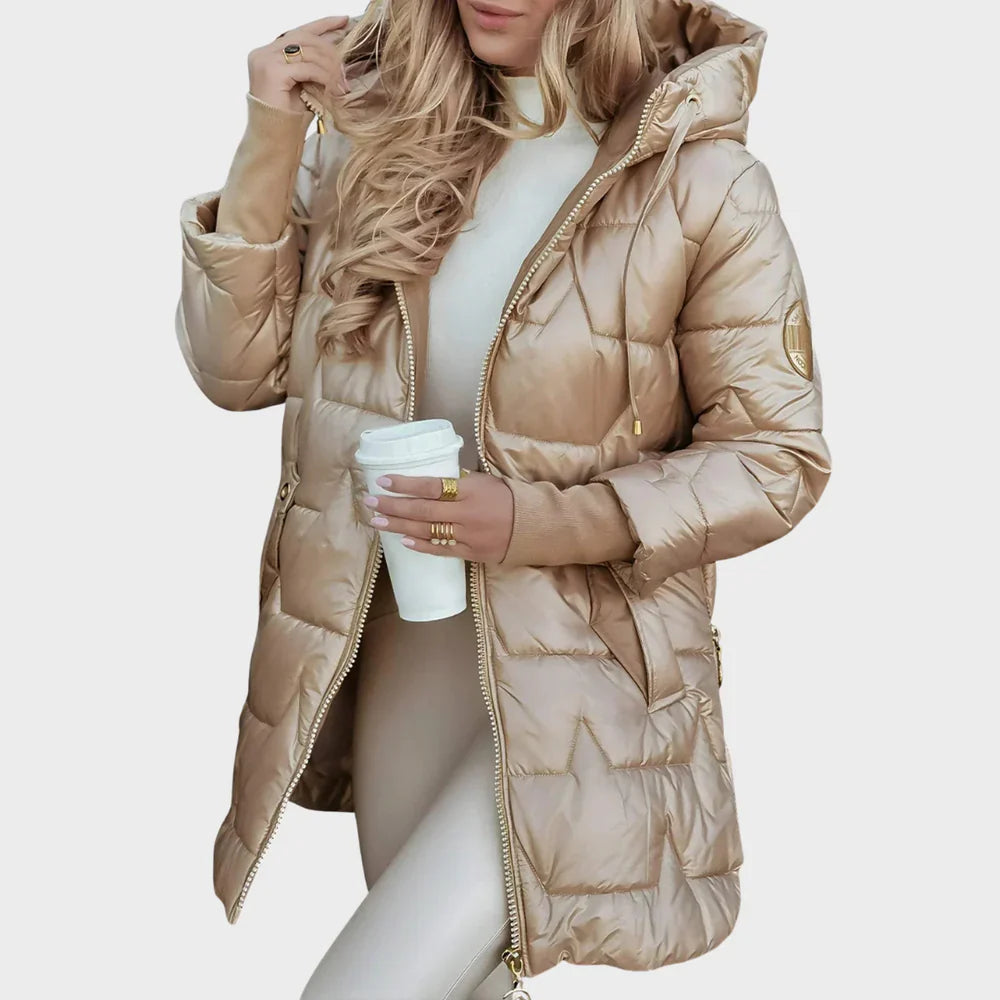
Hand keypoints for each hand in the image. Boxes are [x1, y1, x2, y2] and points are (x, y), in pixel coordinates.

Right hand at [247, 15, 351, 113]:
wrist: (276, 140)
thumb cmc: (291, 118)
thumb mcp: (306, 85)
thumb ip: (315, 67)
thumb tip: (338, 51)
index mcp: (270, 53)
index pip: (299, 32)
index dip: (323, 24)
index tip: (344, 21)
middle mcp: (264, 52)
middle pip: (305, 39)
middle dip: (331, 51)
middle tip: (346, 69)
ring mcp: (265, 59)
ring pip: (308, 52)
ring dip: (331, 68)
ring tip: (343, 85)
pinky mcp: (271, 71)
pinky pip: (306, 67)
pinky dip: (324, 77)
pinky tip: (334, 89)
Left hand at [363, 472, 513, 562]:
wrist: (536, 526)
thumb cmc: (509, 497)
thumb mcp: (486, 481)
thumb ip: (459, 482)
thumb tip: (430, 481)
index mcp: (470, 491)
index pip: (430, 486)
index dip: (405, 484)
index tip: (383, 481)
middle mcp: (466, 514)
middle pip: (422, 510)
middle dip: (392, 506)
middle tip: (369, 502)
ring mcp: (468, 536)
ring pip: (426, 531)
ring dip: (399, 526)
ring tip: (378, 521)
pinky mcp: (471, 553)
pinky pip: (441, 550)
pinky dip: (420, 545)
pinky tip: (402, 540)